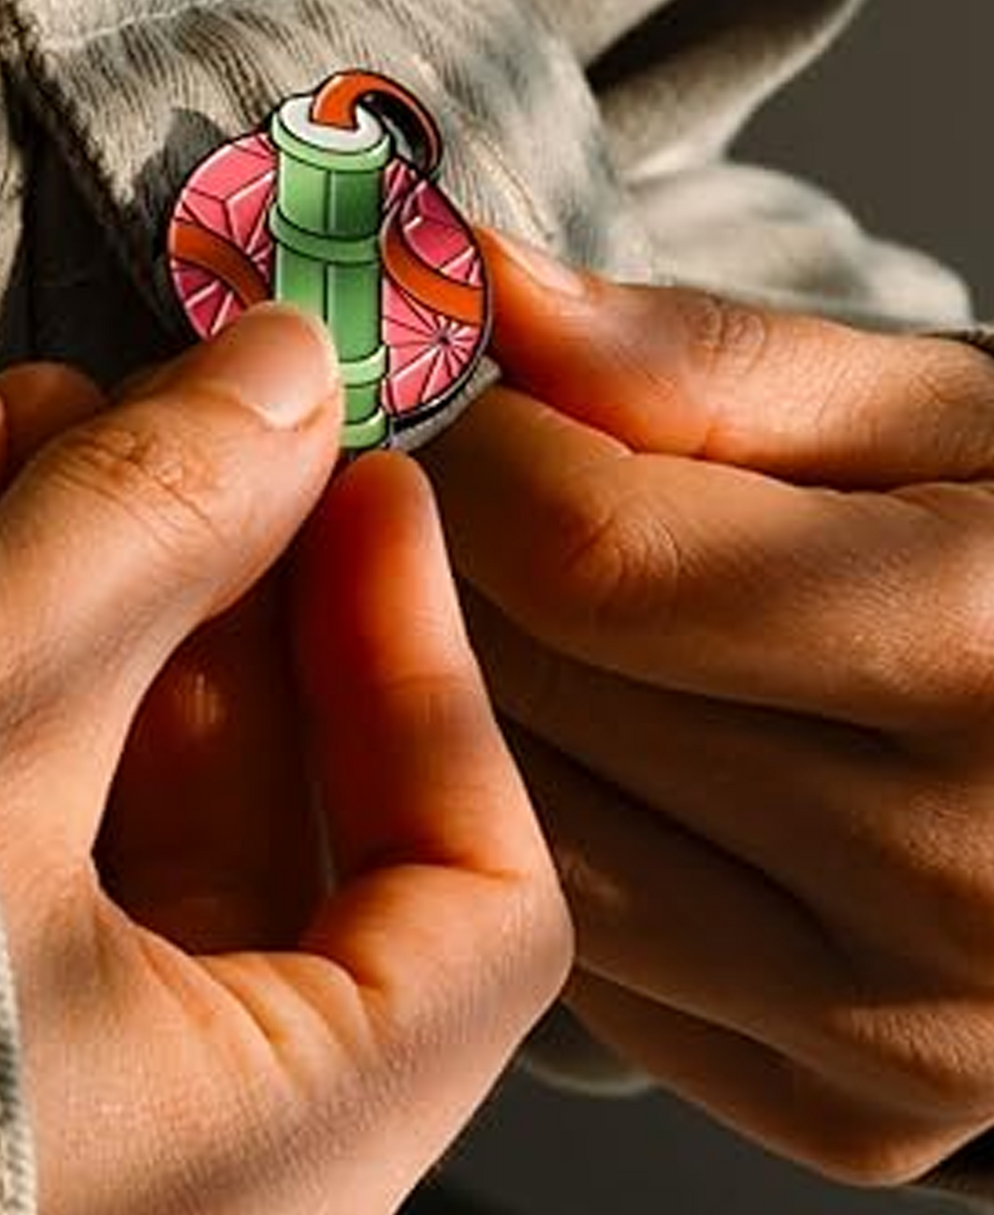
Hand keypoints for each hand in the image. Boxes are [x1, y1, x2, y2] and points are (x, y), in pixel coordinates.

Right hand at [0, 305, 570, 1214]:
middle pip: (263, 820)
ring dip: (70, 584)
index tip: (370, 492)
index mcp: (260, 1163)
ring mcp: (9, 1085)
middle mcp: (160, 1162)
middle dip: (209, 584)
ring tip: (34, 414)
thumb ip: (144, 540)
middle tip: (185, 420)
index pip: (471, 912)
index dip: (426, 671)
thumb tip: (286, 380)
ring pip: (102, 802)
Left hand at [424, 232, 993, 1186]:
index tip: (471, 406)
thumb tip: (495, 294)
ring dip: (477, 705)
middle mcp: (952, 878)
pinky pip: (588, 958)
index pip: (593, 556)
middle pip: (541, 695)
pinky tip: (600, 754)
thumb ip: (708, 359)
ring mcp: (895, 1029)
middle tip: (477, 498)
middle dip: (461, 567)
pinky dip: (550, 845)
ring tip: (532, 618)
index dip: (483, 456)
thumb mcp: (947, 414)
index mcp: (990, 648)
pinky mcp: (843, 1106)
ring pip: (531, 834)